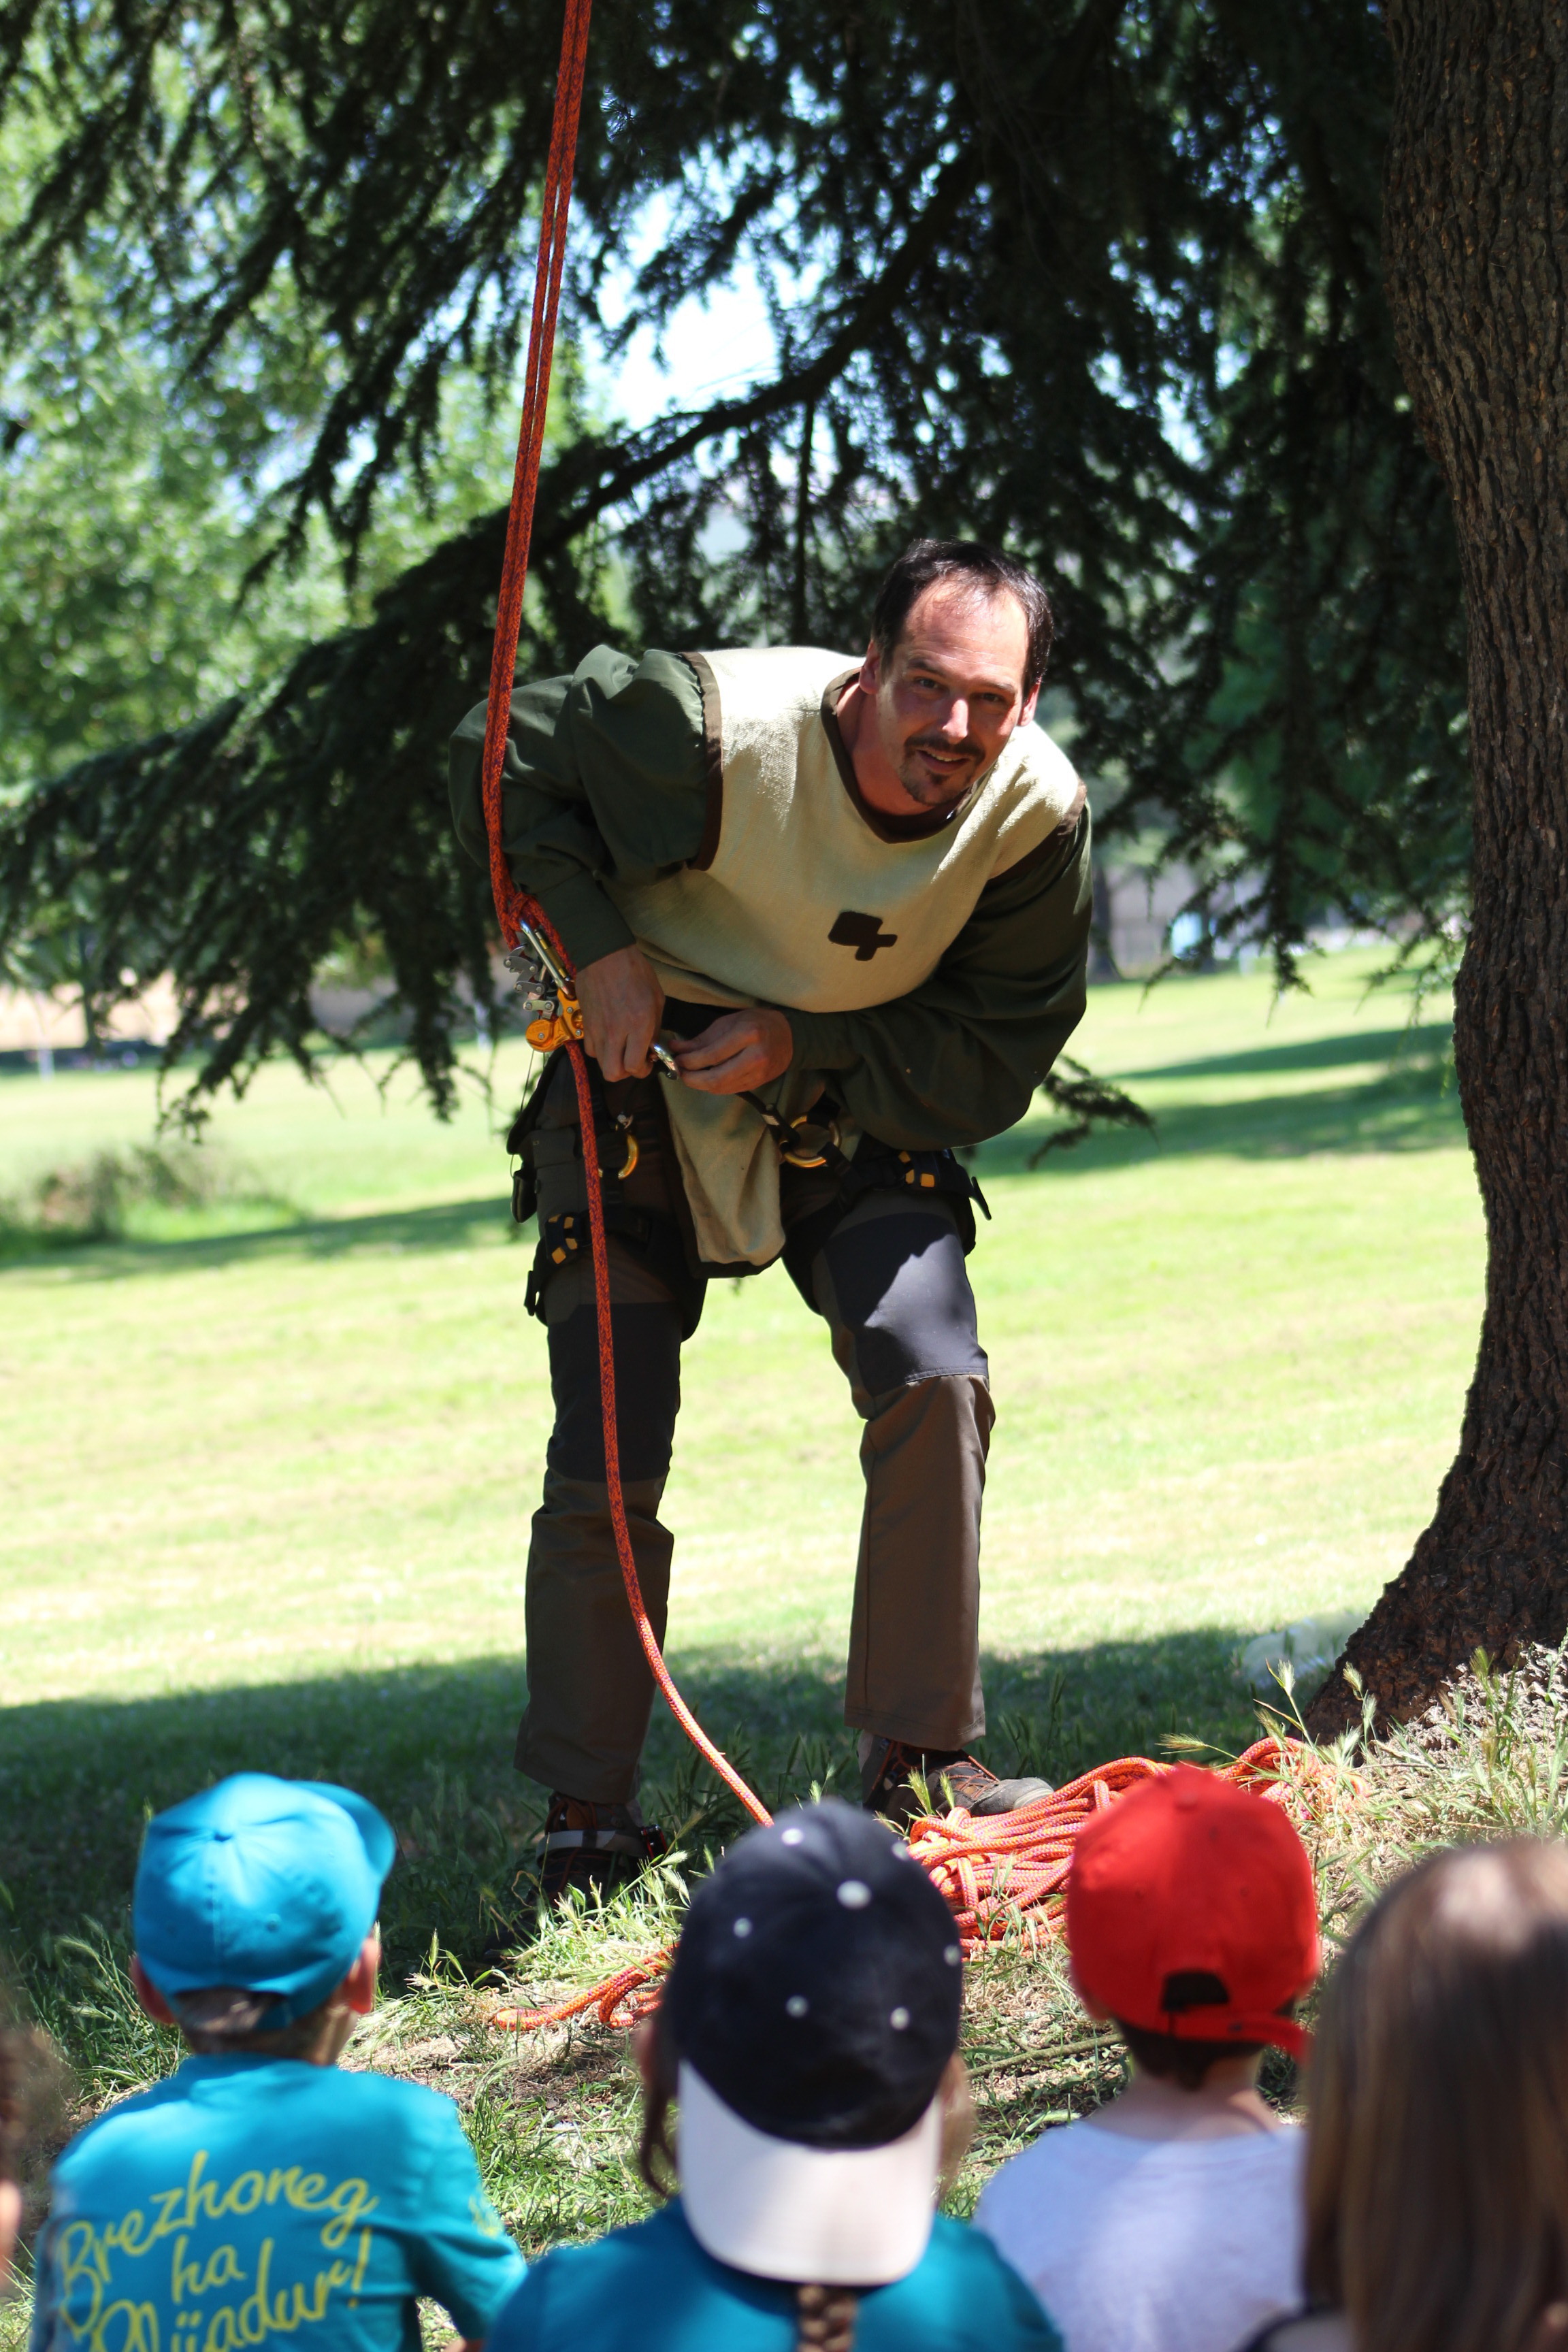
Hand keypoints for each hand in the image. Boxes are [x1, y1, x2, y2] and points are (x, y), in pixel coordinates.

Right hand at [576, 945, 664, 1080]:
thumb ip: (655, 1028)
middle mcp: (616, 1032)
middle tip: (634, 1061)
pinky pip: (591, 1049)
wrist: (605, 955)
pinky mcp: (586, 1024)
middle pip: (614, 1073)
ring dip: (613, 1062)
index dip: (643, 1069)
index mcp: (638, 1024)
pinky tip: (609, 1039)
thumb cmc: (634, 972)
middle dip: (626, 1073)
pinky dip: (600, 1050)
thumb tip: (652, 1047)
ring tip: (622, 1050)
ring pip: (601, 1063)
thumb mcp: (656, 999)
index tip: (648, 1062)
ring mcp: (598, 1029)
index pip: (635, 1066)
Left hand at [673, 1008, 793, 1094]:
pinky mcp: (759, 1084)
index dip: (689, 1061)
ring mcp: (759, 1074)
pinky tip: (706, 1079)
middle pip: (716, 1079)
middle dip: (692, 1079)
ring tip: (690, 1075)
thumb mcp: (728, 1022)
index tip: (677, 1059)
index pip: (711, 1055)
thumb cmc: (756, 1023)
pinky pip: (730, 1090)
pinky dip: (714, 1086)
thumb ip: (702, 1038)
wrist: (788, 1036)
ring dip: (701, 1084)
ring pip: (721, 1087)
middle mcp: (755, 1057)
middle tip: (680, 1072)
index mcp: (748, 1035)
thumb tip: (676, 1048)